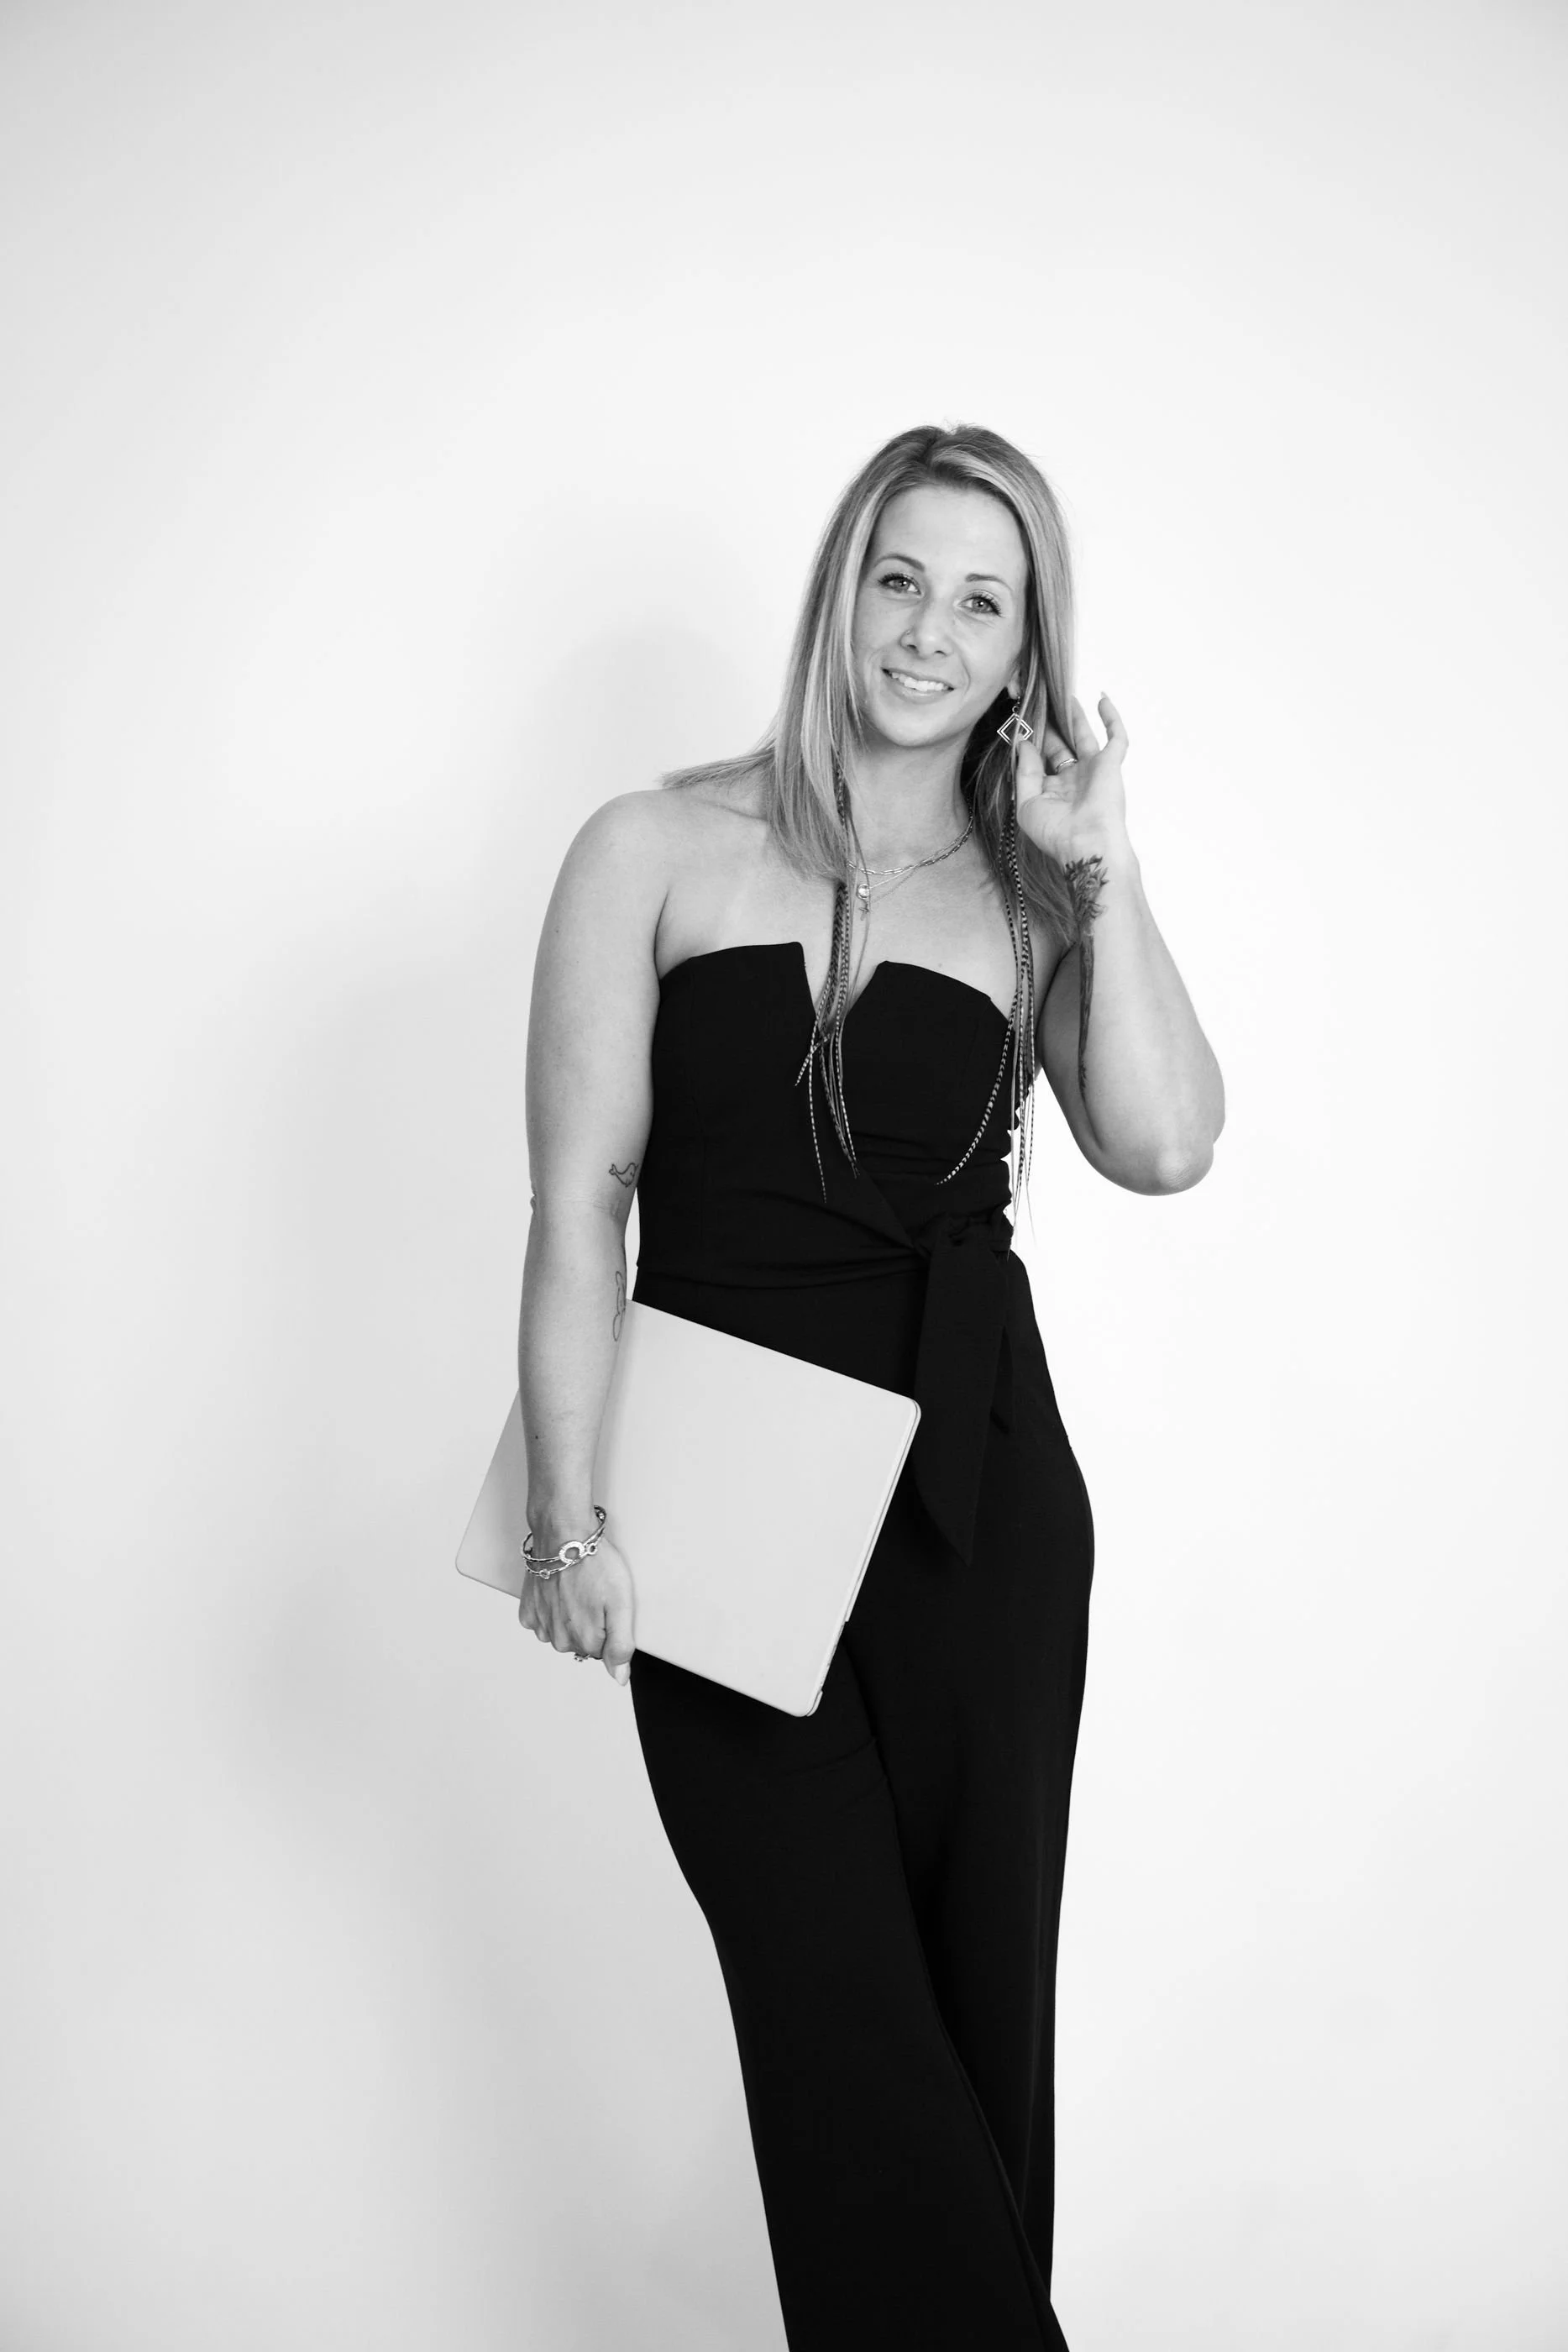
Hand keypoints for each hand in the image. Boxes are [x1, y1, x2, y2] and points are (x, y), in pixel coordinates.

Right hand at [518, 1532, 635, 1685]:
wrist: (563, 1535)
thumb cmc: (595, 1563)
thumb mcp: (621, 1603)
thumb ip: (621, 1646)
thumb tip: (619, 1678)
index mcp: (585, 1641)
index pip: (605, 1651)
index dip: (610, 1626)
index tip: (607, 1604)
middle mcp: (560, 1640)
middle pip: (583, 1643)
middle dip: (591, 1623)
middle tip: (593, 1594)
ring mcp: (541, 1626)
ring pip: (563, 1632)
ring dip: (570, 1616)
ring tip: (577, 1589)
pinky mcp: (528, 1612)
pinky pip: (543, 1621)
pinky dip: (551, 1609)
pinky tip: (559, 1591)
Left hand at [1015, 692, 1129, 863]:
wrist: (1086, 843)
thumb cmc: (1055, 832)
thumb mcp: (1027, 803)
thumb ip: (1024, 771)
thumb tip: (1023, 743)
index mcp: (1053, 791)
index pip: (1040, 760)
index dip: (1031, 742)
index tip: (1019, 723)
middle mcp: (1073, 779)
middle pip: (1061, 744)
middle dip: (1050, 726)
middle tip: (1039, 703)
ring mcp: (1093, 770)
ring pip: (1083, 735)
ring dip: (1075, 716)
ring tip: (1065, 695)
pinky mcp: (1111, 764)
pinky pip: (1116, 736)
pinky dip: (1111, 718)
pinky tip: (1101, 699)